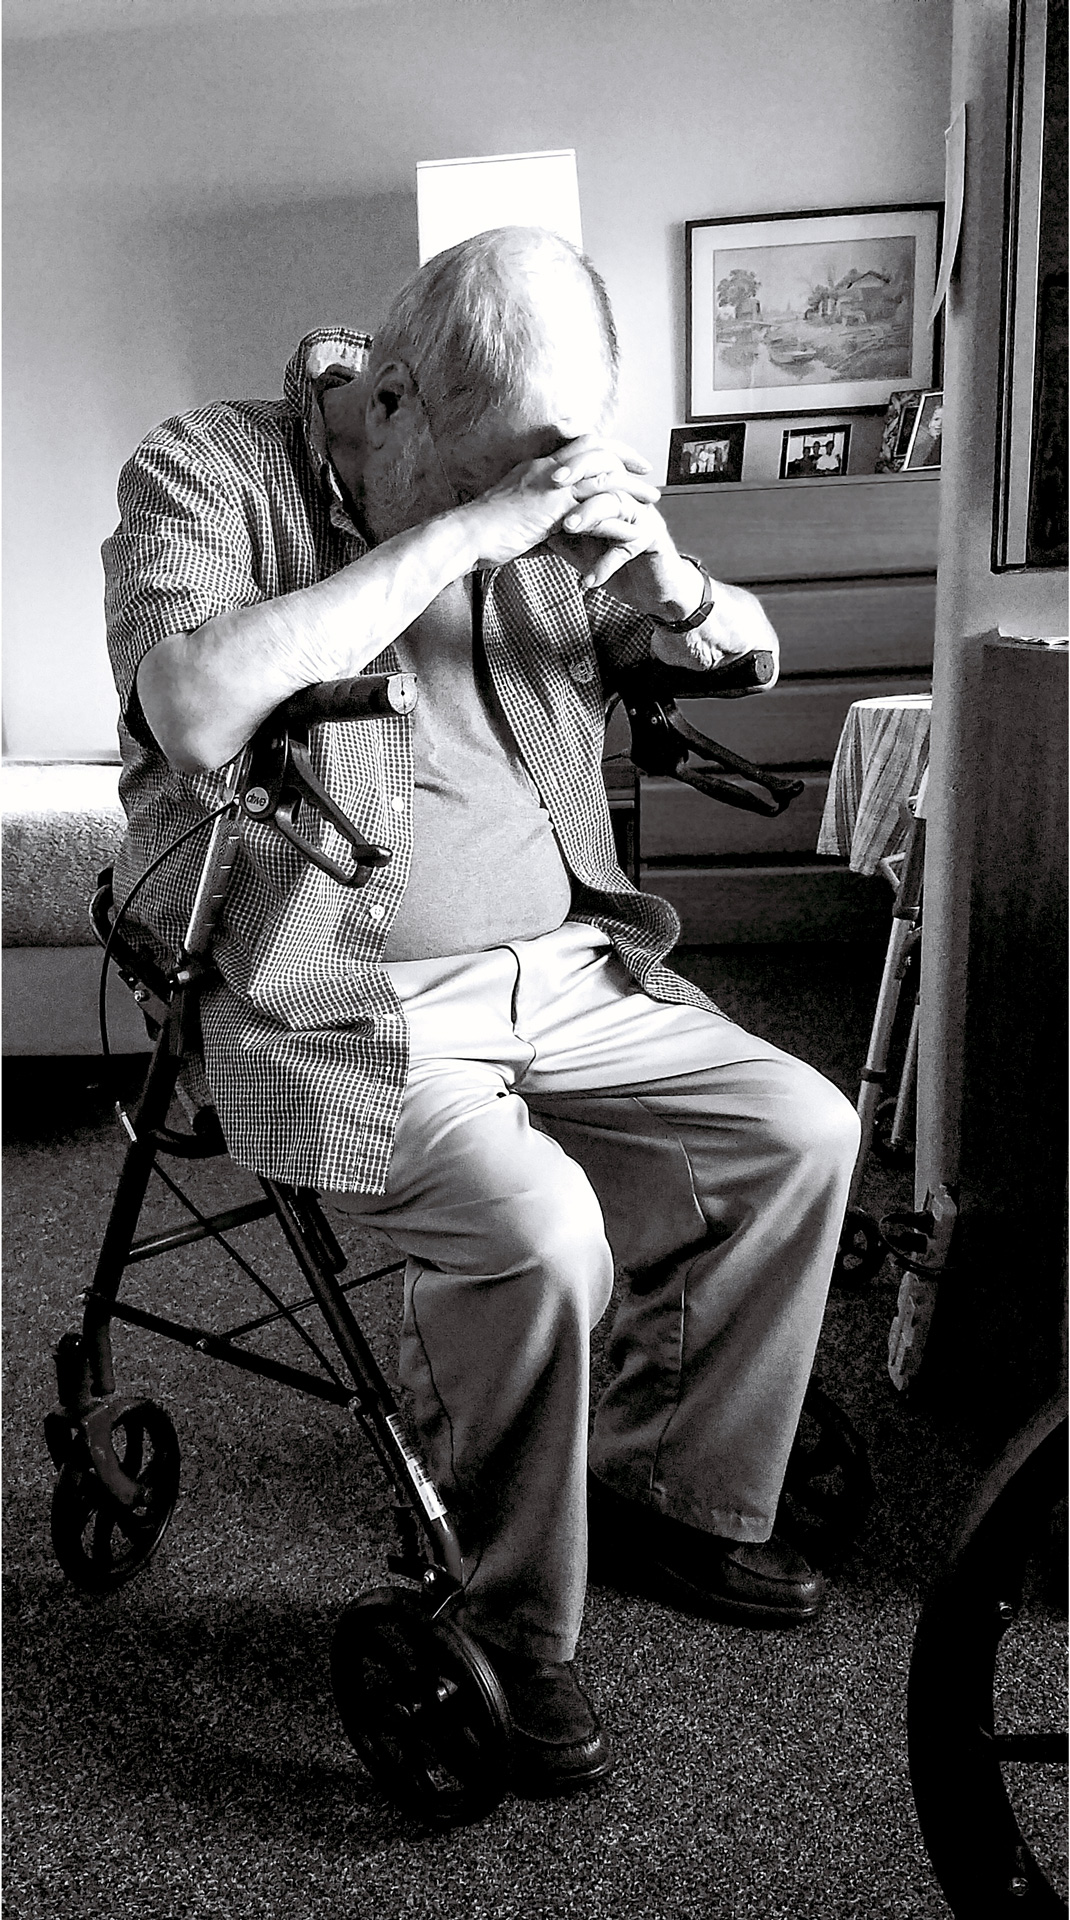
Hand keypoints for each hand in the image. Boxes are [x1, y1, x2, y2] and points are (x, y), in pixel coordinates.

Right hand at [459, 435, 659, 570]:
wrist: (465, 536)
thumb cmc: (483, 532)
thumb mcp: (516, 516)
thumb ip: (541, 517)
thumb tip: (559, 531)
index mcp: (538, 467)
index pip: (579, 444)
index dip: (606, 449)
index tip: (624, 460)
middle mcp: (548, 469)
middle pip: (598, 449)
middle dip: (627, 458)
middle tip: (648, 471)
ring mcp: (552, 486)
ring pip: (604, 475)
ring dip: (631, 487)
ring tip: (652, 500)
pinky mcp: (555, 507)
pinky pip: (597, 505)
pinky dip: (619, 514)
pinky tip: (634, 526)